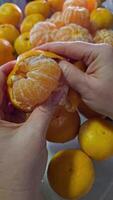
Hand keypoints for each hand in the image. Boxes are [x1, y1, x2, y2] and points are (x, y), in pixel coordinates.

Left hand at [0, 61, 63, 199]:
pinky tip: (37, 99)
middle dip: (18, 80)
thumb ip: (46, 110)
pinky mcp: (8, 130)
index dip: (6, 71)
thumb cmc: (19, 169)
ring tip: (38, 83)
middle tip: (34, 71)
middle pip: (2, 91)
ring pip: (10, 101)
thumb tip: (59, 90)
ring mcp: (0, 124)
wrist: (17, 193)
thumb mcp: (34, 135)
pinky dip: (26, 104)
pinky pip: (16, 111)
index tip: (21, 62)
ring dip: (24, 92)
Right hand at [40, 42, 112, 118]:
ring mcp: (100, 57)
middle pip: (73, 49)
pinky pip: (82, 63)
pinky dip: (71, 67)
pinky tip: (62, 71)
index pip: (71, 46)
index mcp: (99, 52)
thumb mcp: (87, 87)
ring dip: (63, 61)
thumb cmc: (110, 100)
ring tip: (47, 64)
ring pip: (76, 56)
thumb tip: (55, 63)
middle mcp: (100, 51)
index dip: (53, 47)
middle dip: (57, 54)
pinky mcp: (99, 65)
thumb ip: (69, 74)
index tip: (38, 49)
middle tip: (40, 57)